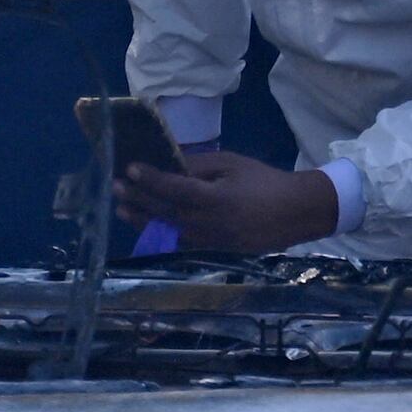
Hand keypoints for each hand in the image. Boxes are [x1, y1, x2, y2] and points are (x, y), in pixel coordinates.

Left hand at [114, 145, 341, 255]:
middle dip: (138, 198)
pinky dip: (162, 232)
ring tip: (122, 208)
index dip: (150, 179)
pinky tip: (147, 225)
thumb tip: (170, 162)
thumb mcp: (233, 164)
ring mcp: (210, 240)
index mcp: (215, 199)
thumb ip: (200, 165)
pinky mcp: (214, 249)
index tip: (130, 168)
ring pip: (169, 229)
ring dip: (143, 218)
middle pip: (165, 211)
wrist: (296, 214)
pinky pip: (181, 240)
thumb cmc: (265, 181)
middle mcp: (208, 223)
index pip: (174, 189)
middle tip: (115, 186)